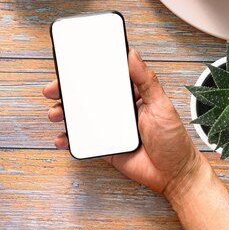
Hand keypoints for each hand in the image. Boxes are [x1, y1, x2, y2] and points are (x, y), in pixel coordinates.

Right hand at [43, 48, 209, 199]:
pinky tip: (62, 138)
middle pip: (88, 96)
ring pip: (81, 118)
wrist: (175, 175)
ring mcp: (110, 129)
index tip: (71, 63)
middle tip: (53, 88)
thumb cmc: (174, 139)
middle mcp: (119, 110)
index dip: (88, 70)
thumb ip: (146, 80)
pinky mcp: (105, 147)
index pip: (107, 78)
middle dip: (67, 91)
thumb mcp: (161, 105)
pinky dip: (69, 139)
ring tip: (55, 113)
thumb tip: (132, 54)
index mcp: (132, 95)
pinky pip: (83, 141)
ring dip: (64, 113)